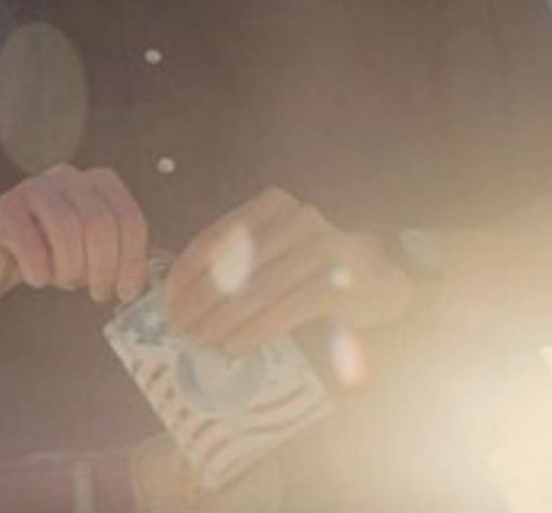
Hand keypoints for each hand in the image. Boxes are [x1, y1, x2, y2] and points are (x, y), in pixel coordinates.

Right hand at [0, 163, 148, 303]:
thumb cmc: (55, 251)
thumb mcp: (97, 248)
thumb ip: (130, 253)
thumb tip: (170, 276)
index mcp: (100, 182)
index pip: (130, 219)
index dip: (133, 261)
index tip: (125, 292)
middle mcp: (69, 176)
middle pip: (99, 224)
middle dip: (102, 268)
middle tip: (96, 293)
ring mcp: (33, 188)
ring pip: (66, 230)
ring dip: (70, 269)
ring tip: (65, 282)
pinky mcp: (4, 209)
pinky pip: (30, 243)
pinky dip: (39, 271)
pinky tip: (39, 278)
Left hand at [163, 188, 412, 355]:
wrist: (385, 278)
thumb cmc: (315, 267)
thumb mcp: (275, 251)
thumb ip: (236, 261)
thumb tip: (180, 294)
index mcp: (272, 205)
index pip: (215, 238)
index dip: (186, 272)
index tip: (166, 301)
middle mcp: (296, 218)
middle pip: (233, 266)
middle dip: (199, 302)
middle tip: (179, 329)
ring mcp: (321, 247)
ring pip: (256, 290)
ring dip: (222, 321)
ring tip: (201, 342)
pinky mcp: (339, 281)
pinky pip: (286, 308)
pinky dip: (256, 330)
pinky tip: (233, 346)